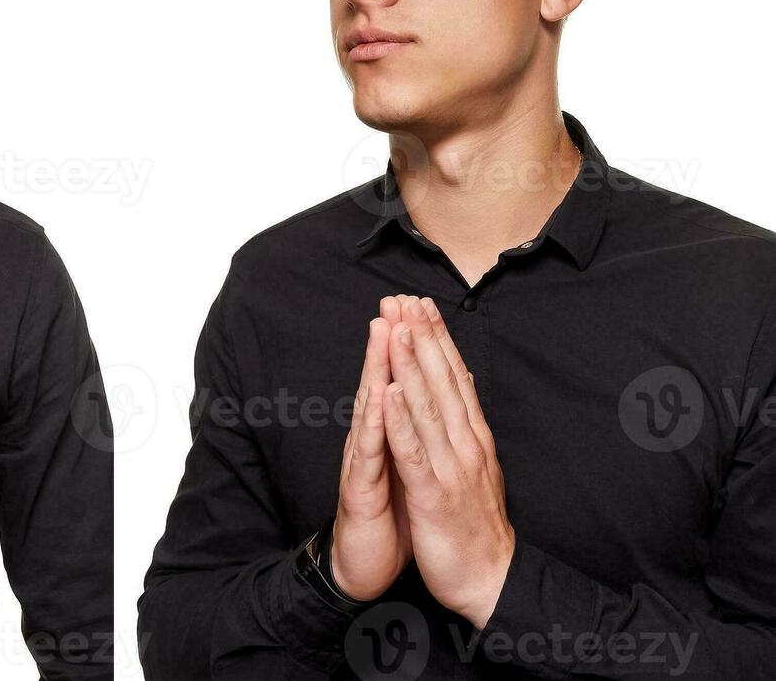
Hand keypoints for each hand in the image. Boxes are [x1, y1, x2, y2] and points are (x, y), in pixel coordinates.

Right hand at [329, 295, 416, 600]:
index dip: (410, 346)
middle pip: (383, 383)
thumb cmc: (390, 520)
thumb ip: (412, 433)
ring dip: (378, 367)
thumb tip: (424, 400)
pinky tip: (381, 394)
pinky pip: (370, 451)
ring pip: (372, 408)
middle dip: (391, 341)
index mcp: (393, 437)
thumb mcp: (409, 469)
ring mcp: (364, 463)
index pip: (402, 383)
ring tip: (385, 329)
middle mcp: (374, 442)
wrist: (366, 570)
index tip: (419, 306)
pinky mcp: (359, 489)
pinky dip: (377, 420)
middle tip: (396, 299)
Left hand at [382, 296, 514, 627]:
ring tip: (396, 328)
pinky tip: (387, 394)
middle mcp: (466, 443)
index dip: (437, 338)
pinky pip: (413, 451)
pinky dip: (400, 420)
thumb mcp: (475, 466)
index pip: (455, 376)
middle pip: (441, 381)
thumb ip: (466, 428)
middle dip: (421, 337)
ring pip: (427, 406)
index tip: (422, 303)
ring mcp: (451, 467)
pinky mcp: (433, 494)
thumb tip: (461, 390)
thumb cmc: (476, 524)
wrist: (491, 580)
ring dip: (410, 366)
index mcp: (474, 436)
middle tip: (405, 298)